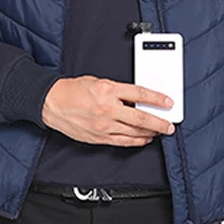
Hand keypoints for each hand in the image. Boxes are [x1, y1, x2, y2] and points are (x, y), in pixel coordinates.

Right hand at [41, 75, 175, 145]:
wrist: (53, 103)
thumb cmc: (74, 90)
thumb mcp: (99, 81)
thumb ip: (118, 90)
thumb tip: (137, 99)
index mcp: (108, 90)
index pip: (139, 94)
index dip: (157, 99)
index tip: (168, 102)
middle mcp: (108, 109)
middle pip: (141, 118)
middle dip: (159, 122)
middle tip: (170, 125)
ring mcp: (104, 125)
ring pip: (134, 132)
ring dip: (150, 133)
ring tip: (160, 131)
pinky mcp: (99, 137)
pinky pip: (123, 142)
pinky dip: (137, 141)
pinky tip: (144, 139)